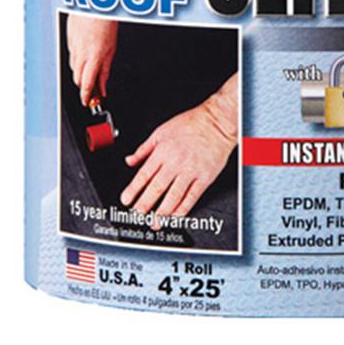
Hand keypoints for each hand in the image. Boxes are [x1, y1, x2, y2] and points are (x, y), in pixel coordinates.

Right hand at [67, 15, 118, 104]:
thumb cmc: (106, 23)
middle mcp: (81, 55)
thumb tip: (103, 86)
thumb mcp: (112, 50)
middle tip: (92, 92)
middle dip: (84, 88)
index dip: (87, 96)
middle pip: (78, 79)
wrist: (93, 6)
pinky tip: (84, 59)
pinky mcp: (68, 41)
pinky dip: (78, 62)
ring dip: (81, 75)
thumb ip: (105, 70)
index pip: (86, 84)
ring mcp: (72, 48)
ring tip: (90, 77)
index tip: (89, 103)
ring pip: (73, 69)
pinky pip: (71, 57)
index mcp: (93, 58)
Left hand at [120, 74, 238, 228]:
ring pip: (173, 196)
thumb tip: (130, 160)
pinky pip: (192, 197)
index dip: (133, 190)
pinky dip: (183, 209)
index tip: (126, 200)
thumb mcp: (161, 131)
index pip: (144, 175)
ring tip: (155, 222)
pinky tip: (176, 216)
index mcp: (163, 151)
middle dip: (144, 204)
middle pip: (156, 188)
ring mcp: (191, 171)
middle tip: (137, 214)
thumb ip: (144, 148)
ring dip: (162, 212)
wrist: (217, 122)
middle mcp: (176, 163)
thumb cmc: (192, 123)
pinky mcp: (205, 177)